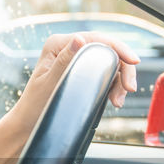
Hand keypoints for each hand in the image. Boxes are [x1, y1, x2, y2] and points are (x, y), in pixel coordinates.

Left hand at [9, 32, 138, 132]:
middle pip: (106, 49)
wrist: (29, 124)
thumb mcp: (50, 83)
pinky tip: (114, 99)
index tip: (134, 61)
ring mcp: (76, 59)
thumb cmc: (35, 105)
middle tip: (129, 88)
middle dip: (122, 68)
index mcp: (57, 44)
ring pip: (109, 62)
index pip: (96, 38)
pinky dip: (113, 86)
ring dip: (119, 81)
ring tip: (118, 100)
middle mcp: (67, 48)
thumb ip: (65, 61)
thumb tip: (80, 39)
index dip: (119, 48)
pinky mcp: (82, 72)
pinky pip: (105, 74)